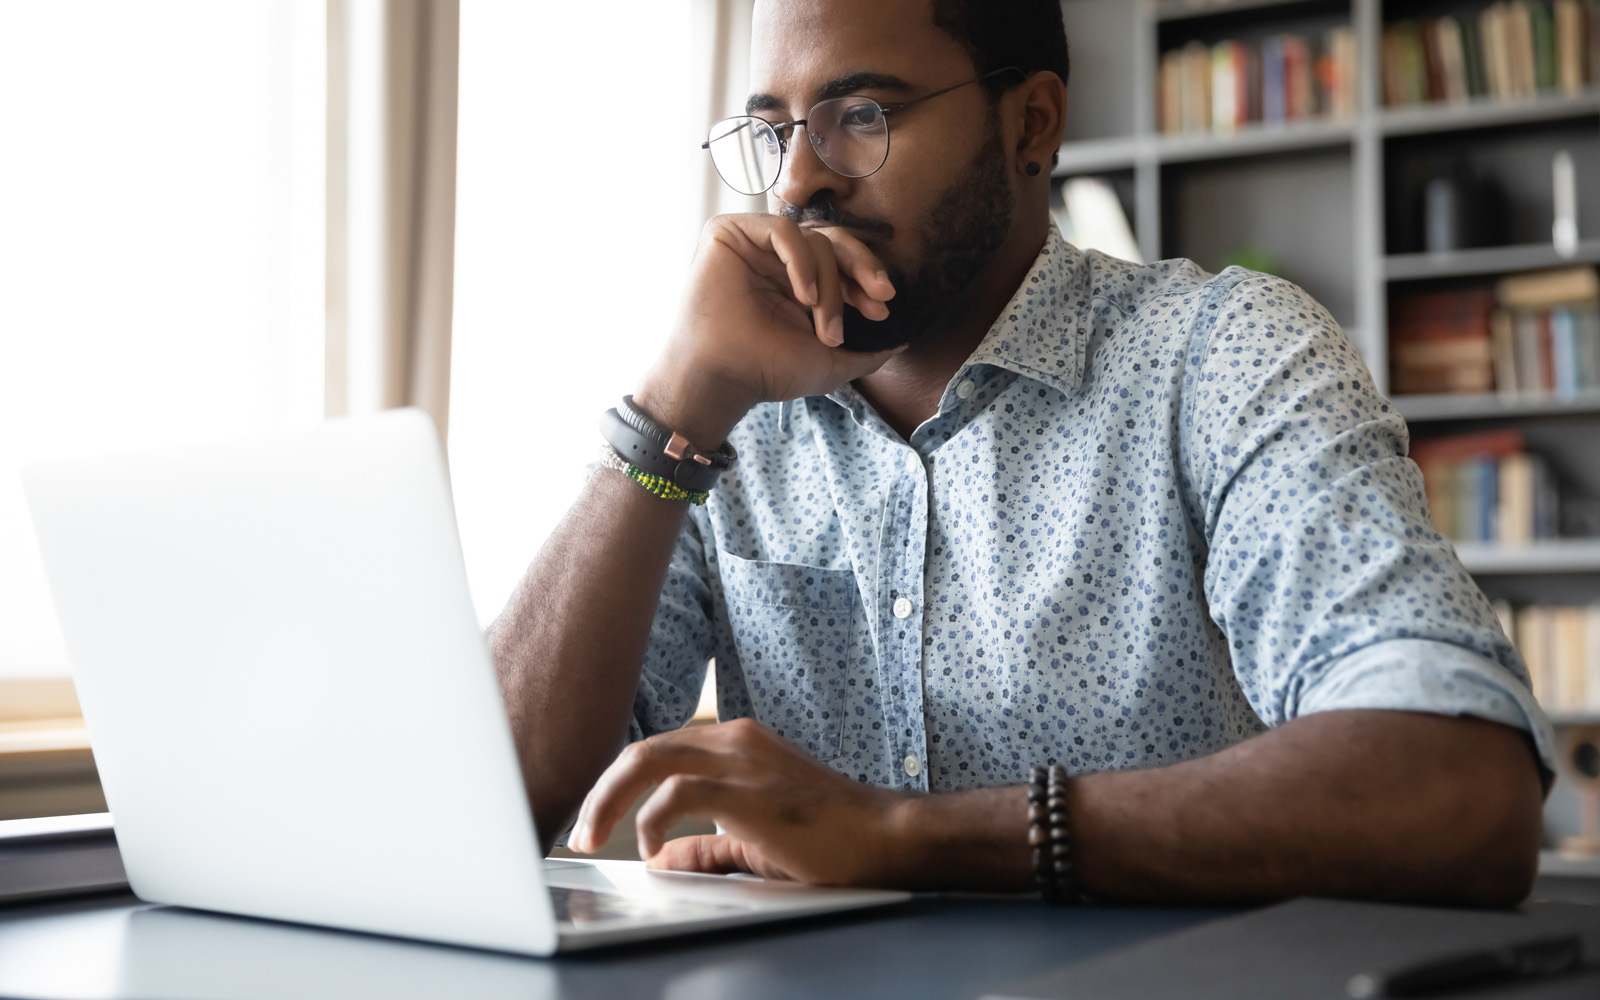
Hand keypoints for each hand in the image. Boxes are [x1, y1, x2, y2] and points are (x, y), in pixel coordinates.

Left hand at [567, 718, 908, 885]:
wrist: (882, 838)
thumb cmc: (828, 839)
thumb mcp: (753, 840)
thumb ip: (706, 847)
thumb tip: (662, 860)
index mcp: (735, 743)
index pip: (658, 751)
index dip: (617, 786)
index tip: (595, 821)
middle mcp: (734, 739)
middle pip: (642, 750)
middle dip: (599, 792)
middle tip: (578, 832)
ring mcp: (740, 759)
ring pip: (647, 759)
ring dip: (608, 801)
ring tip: (593, 836)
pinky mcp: (746, 788)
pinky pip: (675, 792)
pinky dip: (650, 818)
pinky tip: (651, 847)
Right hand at [634, 215, 902, 449]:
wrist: (723, 378)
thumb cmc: (767, 371)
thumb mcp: (832, 362)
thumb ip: (869, 351)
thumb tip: (905, 341)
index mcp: (796, 281)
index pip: (841, 262)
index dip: (866, 279)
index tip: (883, 309)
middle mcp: (776, 259)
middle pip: (833, 241)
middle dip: (863, 269)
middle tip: (880, 296)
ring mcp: (753, 244)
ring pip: (813, 240)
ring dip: (829, 285)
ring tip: (823, 324)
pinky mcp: (729, 233)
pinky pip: (782, 230)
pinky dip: (801, 261)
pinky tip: (804, 296)